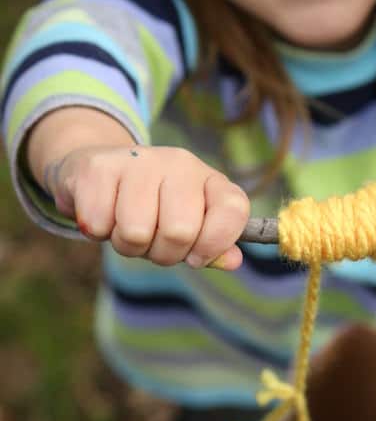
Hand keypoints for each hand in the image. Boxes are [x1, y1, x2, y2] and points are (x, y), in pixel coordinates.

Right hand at [46, 145, 248, 269]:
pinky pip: (99, 224)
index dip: (214, 244)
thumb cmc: (151, 210)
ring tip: (125, 227)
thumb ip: (211, 246)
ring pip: (136, 232)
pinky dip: (98, 232)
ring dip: (128, 246)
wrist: (98, 173)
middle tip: (152, 241)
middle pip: (179, 231)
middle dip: (163, 253)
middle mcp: (179, 163)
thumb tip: (233, 260)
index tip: (195, 257)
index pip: (233, 210)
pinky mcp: (99, 166)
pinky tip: (103, 214)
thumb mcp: (188, 227)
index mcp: (208, 179)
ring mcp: (139, 160)